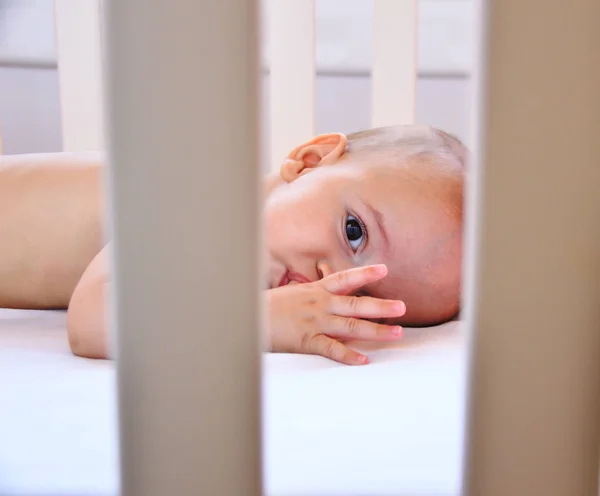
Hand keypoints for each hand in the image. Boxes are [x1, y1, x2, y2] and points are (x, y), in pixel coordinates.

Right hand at [266, 264, 405, 364]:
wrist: (248, 318)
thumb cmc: (269, 306)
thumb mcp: (294, 293)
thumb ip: (314, 293)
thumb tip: (331, 293)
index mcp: (316, 290)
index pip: (345, 278)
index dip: (365, 274)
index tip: (384, 270)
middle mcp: (320, 304)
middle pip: (356, 303)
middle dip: (381, 305)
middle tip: (402, 307)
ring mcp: (315, 322)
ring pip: (351, 326)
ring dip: (375, 330)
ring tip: (396, 332)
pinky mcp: (307, 341)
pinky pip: (331, 349)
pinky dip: (348, 355)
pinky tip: (364, 360)